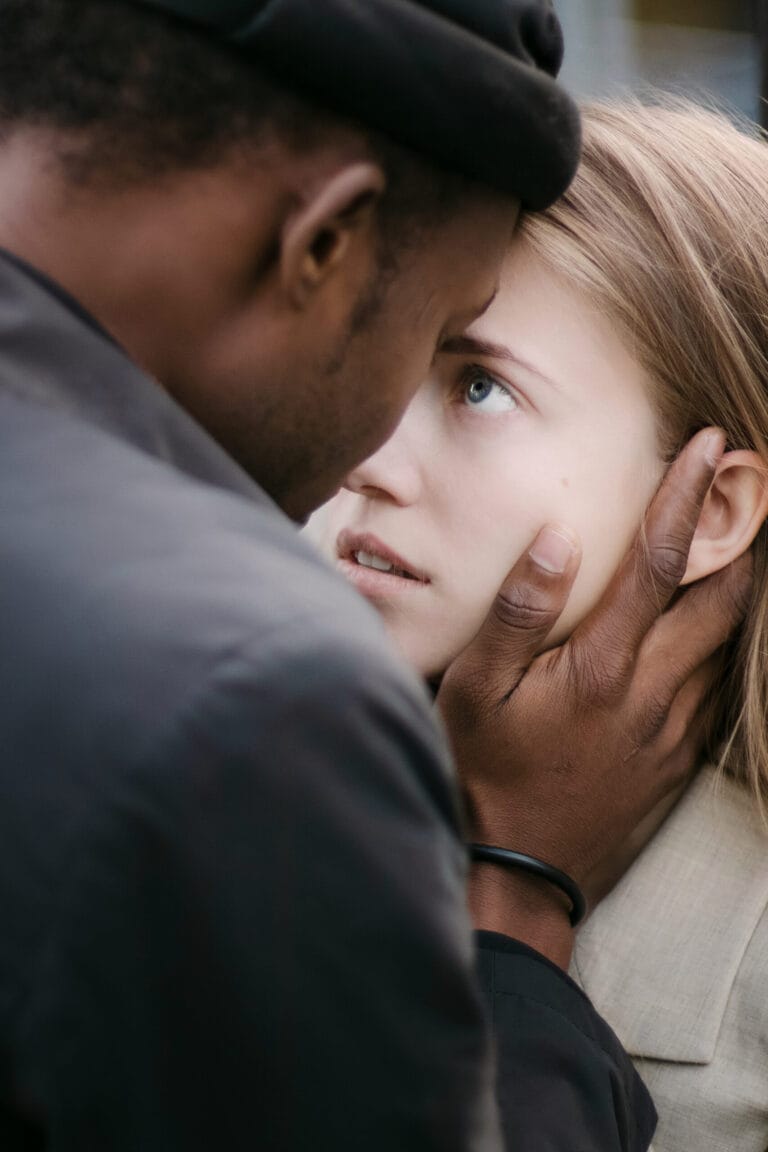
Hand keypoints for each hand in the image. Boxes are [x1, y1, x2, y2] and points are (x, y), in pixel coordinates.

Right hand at [437, 428, 751, 965]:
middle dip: (742, 531)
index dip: (686, 495)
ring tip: (736, 539)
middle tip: (746, 484)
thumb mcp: (475, 691)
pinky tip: (714, 624)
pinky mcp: (680, 758)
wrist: (521, 875)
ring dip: (740, 584)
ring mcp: (675, 728)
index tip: (710, 446)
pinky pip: (721, 685)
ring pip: (732, 641)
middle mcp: (654, 691)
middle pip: (724, 595)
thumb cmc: (486, 774)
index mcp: (602, 665)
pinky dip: (727, 640)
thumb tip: (559, 538)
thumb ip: (519, 612)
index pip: (658, 560)